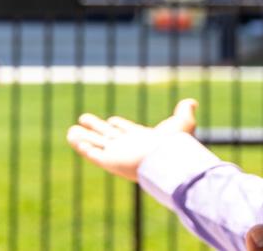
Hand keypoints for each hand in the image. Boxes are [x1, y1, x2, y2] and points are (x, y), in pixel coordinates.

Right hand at [66, 98, 197, 181]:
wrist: (167, 160)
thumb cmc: (176, 144)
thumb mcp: (183, 122)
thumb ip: (185, 112)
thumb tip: (191, 102)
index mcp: (143, 139)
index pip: (127, 131)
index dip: (119, 125)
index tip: (112, 120)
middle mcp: (128, 147)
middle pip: (108, 136)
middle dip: (96, 128)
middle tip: (83, 119)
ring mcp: (117, 154)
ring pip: (96, 143)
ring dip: (83, 137)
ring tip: (70, 131)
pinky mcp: (109, 161)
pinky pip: (92, 152)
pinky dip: (81, 146)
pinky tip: (72, 138)